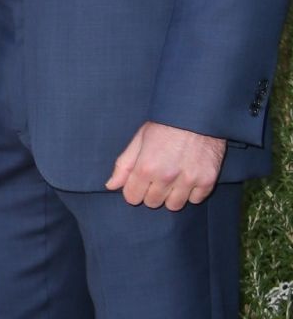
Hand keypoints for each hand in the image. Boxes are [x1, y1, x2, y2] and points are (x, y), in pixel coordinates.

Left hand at [105, 121, 225, 209]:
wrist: (198, 113)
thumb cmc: (166, 124)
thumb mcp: (139, 139)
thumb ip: (124, 165)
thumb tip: (111, 186)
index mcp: (146, 167)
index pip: (132, 197)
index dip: (134, 190)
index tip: (140, 182)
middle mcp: (167, 176)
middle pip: (152, 203)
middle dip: (152, 193)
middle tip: (159, 177)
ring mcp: (188, 179)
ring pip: (174, 205)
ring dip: (172, 196)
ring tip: (174, 180)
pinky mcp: (207, 179)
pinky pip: (196, 200)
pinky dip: (193, 192)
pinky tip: (190, 178)